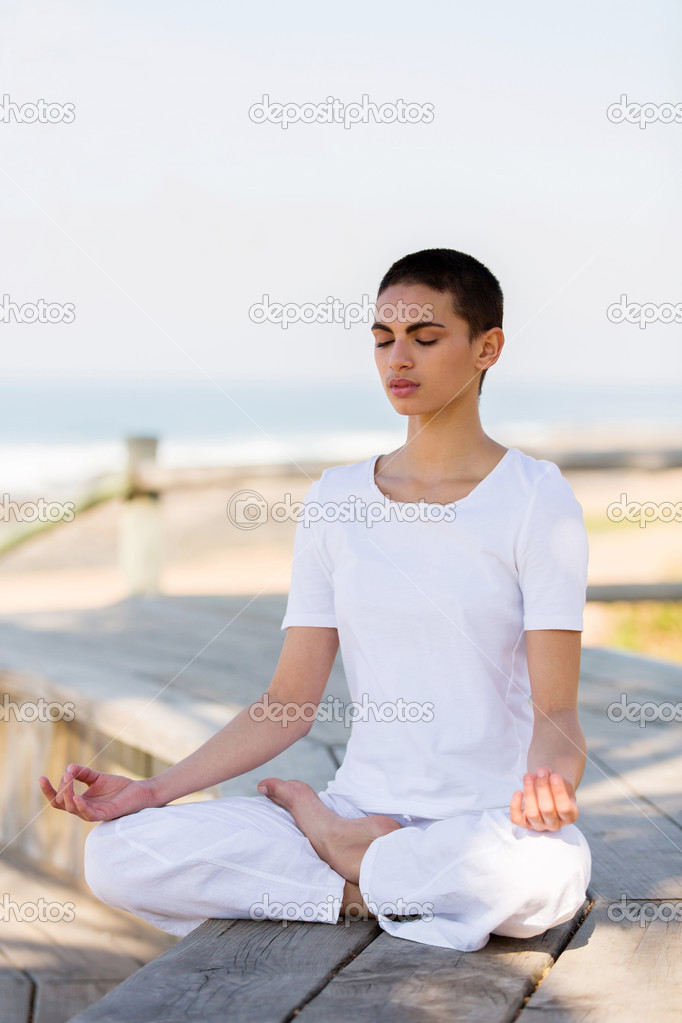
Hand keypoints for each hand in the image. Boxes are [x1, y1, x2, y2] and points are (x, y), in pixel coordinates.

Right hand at [39, 764, 157, 821]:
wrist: (140, 791)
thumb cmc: (119, 787)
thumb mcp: (97, 777)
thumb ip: (83, 773)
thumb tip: (68, 768)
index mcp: (80, 801)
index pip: (58, 799)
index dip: (48, 790)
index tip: (41, 777)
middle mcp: (84, 809)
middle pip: (61, 803)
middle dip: (60, 788)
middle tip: (66, 775)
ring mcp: (93, 813)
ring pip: (72, 809)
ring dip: (67, 794)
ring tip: (68, 780)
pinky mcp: (104, 815)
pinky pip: (88, 815)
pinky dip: (81, 806)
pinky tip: (77, 797)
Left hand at [509, 767, 577, 830]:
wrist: (548, 795)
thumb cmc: (556, 788)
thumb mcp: (562, 783)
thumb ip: (555, 778)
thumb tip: (543, 772)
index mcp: (570, 815)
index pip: (564, 808)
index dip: (559, 792)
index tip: (555, 775)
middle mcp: (555, 823)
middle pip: (547, 809)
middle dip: (542, 787)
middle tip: (540, 771)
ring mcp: (539, 825)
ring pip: (532, 813)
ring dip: (529, 792)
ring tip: (528, 775)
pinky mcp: (524, 824)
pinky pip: (517, 819)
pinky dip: (515, 806)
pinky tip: (518, 792)